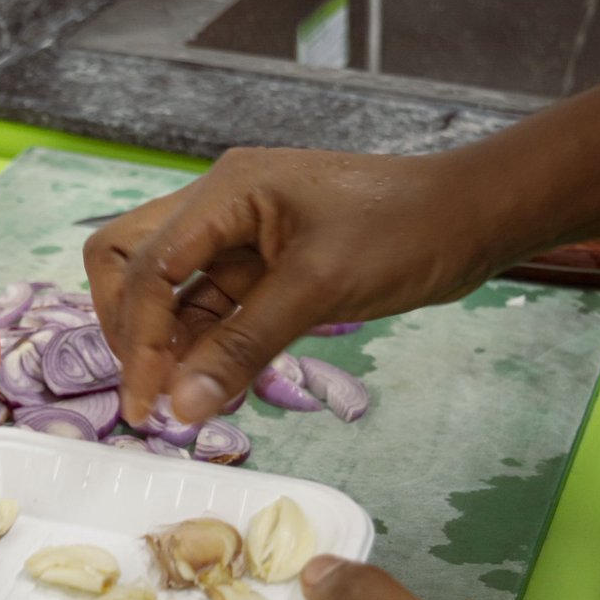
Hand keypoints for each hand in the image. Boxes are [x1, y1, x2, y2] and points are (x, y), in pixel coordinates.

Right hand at [82, 147, 506, 424]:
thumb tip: (180, 407)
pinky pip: (207, 306)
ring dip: (164, 343)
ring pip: (165, 290)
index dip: (137, 339)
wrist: (472, 216)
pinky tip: (211, 386)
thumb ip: (243, 347)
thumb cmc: (405, 231)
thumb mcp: (320, 288)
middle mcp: (216, 206)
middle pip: (128, 261)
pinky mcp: (257, 265)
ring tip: (180, 402)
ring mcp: (234, 235)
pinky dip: (201, 346)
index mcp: (225, 192)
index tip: (146, 405)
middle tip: (148, 391)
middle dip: (127, 327)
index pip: (147, 266)